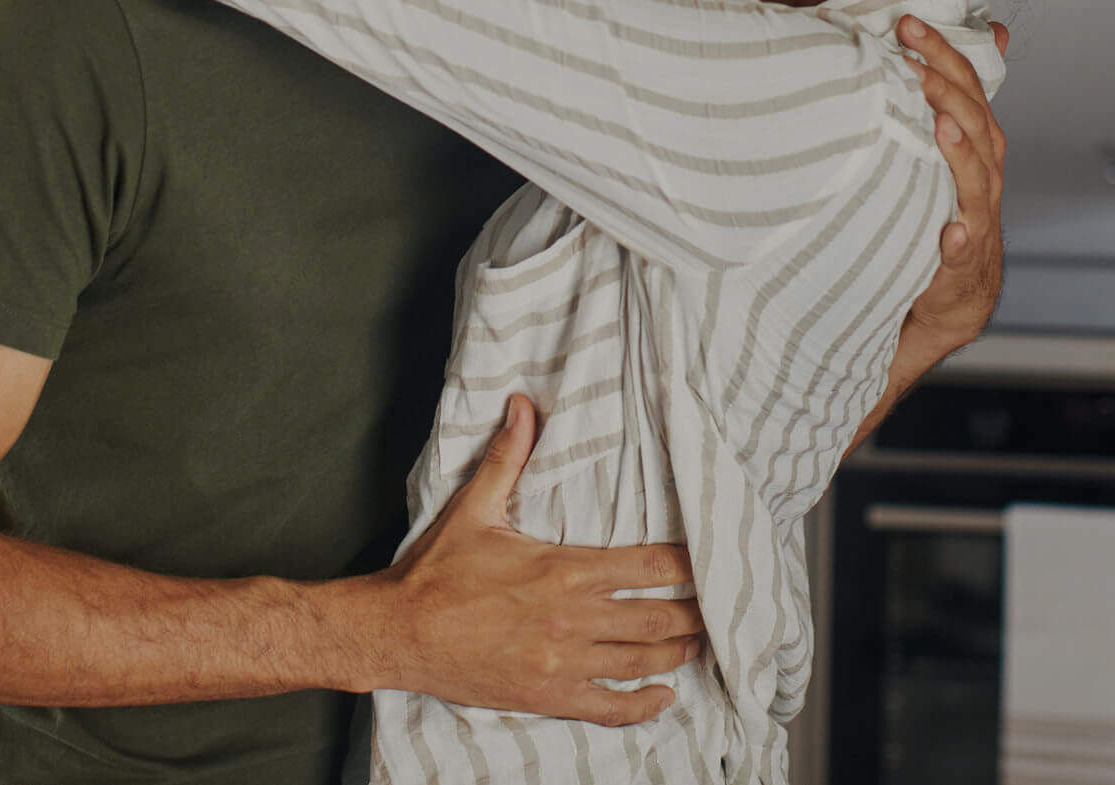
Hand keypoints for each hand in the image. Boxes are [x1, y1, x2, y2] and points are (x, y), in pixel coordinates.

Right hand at [337, 396, 700, 725]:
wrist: (398, 632)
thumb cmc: (435, 572)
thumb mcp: (474, 508)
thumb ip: (508, 458)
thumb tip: (523, 406)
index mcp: (563, 570)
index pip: (649, 566)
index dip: (687, 565)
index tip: (707, 559)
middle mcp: (571, 619)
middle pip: (659, 620)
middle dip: (695, 614)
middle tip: (716, 606)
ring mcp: (562, 663)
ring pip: (641, 663)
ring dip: (678, 654)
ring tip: (698, 644)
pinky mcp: (547, 696)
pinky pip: (609, 708)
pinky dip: (643, 707)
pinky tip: (664, 698)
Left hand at [899, 17, 1010, 352]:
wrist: (957, 291)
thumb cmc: (948, 206)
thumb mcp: (949, 148)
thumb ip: (956, 95)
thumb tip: (987, 32)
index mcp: (979, 143)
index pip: (966, 88)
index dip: (943, 53)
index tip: (907, 23)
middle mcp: (985, 174)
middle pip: (973, 123)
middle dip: (944, 88)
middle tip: (912, 59)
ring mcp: (976, 217)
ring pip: (976, 179)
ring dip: (962, 154)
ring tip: (943, 128)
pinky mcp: (962, 261)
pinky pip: (963, 250)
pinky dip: (959, 240)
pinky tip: (951, 233)